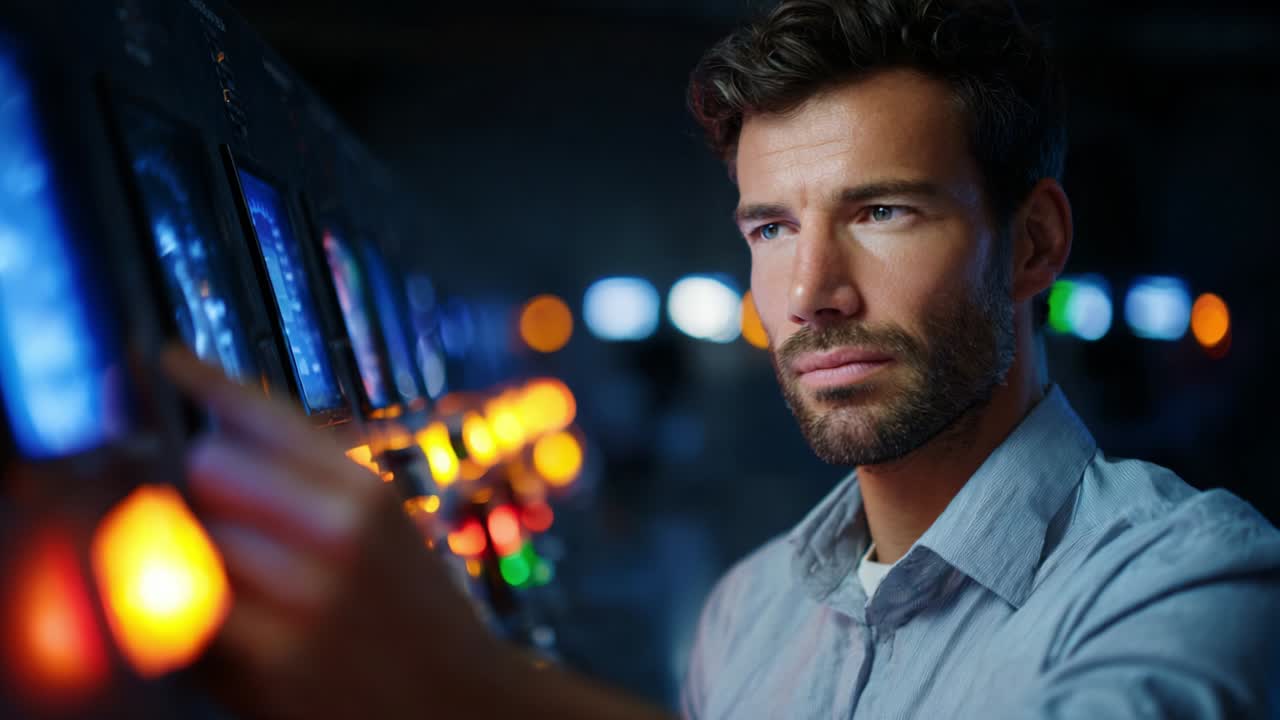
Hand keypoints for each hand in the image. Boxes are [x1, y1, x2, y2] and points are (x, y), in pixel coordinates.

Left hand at [162, 348, 504, 718]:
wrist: (460, 702)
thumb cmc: (412, 610)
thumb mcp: (385, 526)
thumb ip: (310, 480)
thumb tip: (213, 430)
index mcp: (366, 493)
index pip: (263, 412)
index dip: (204, 382)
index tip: (165, 361)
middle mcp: (338, 535)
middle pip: (208, 466)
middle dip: (201, 485)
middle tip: (221, 513)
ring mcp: (304, 600)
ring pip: (192, 538)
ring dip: (197, 554)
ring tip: (241, 581)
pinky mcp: (274, 666)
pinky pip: (191, 613)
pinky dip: (196, 616)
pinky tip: (235, 625)